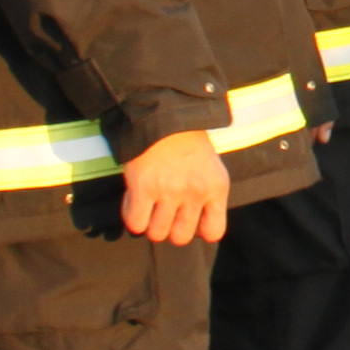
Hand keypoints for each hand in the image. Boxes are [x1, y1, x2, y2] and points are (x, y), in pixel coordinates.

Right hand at [120, 127, 235, 245]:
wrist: (160, 112)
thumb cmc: (185, 140)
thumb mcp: (210, 166)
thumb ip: (208, 195)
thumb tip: (198, 227)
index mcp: (216, 187)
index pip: (214, 231)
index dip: (198, 230)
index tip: (187, 218)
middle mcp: (195, 192)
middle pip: (181, 237)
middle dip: (170, 227)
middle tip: (164, 210)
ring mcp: (169, 191)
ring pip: (157, 233)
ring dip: (150, 223)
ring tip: (149, 204)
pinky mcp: (143, 188)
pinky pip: (135, 223)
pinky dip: (132, 216)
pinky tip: (134, 200)